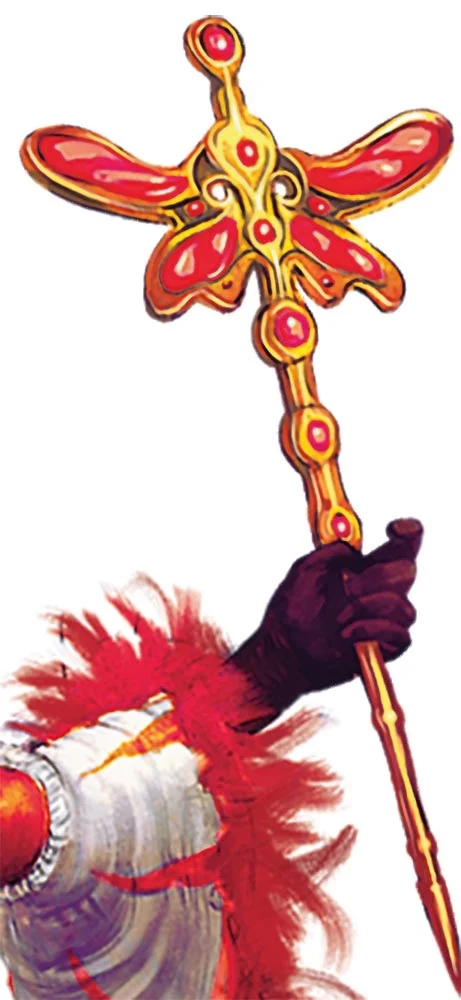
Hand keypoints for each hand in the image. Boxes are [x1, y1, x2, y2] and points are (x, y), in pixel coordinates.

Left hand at [261, 518, 421, 693]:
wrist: (287, 649)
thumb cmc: (292, 610)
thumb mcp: (305, 569)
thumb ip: (332, 552)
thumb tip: (355, 551)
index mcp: (365, 569)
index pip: (401, 547)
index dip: (408, 533)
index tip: (392, 530)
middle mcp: (381, 591)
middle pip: (407, 571)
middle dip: (379, 577)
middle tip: (349, 587)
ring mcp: (386, 619)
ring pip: (405, 607)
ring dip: (369, 608)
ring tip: (340, 618)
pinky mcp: (387, 646)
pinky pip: (401, 635)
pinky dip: (373, 630)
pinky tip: (347, 634)